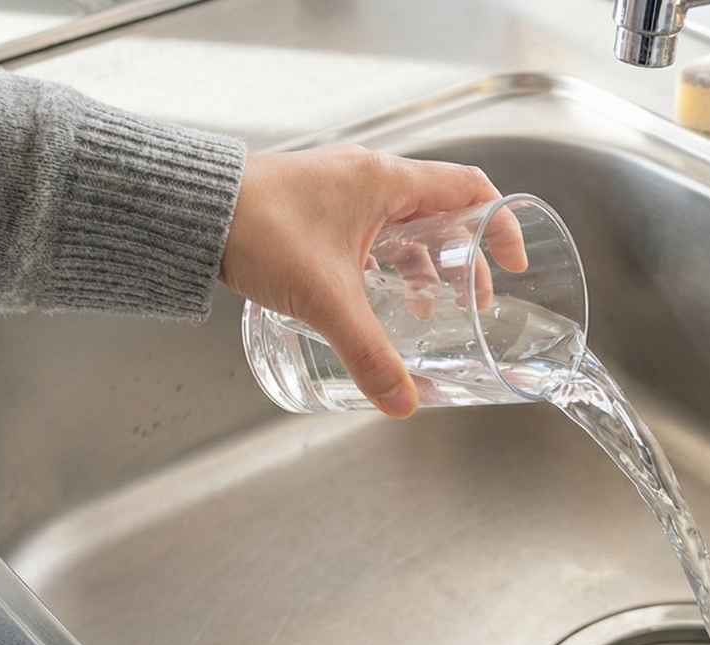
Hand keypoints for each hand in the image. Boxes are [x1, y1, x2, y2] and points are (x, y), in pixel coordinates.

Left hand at [219, 145, 505, 417]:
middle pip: (442, 212)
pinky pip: (370, 232)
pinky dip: (385, 263)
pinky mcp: (315, 207)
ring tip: (429, 309)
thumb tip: (403, 400)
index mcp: (388, 182)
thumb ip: (369, 354)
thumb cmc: (259, 229)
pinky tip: (375, 298)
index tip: (515, 261)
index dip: (501, 225)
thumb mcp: (327, 300)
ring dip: (423, 265)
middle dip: (465, 259)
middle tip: (476, 300)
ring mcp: (341, 191)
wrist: (194, 211)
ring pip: (403, 225)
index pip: (471, 189)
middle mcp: (369, 178)